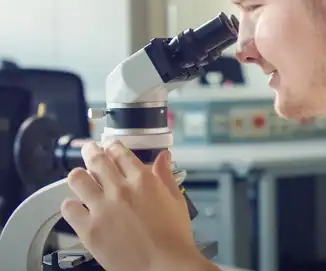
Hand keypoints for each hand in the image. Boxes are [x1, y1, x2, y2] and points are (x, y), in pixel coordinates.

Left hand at [60, 140, 207, 270]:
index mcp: (143, 180)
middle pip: (97, 160)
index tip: (110, 147)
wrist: (163, 266)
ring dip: (79, 175)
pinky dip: (71, 205)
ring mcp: (101, 208)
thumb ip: (166, 176)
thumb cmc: (174, 237)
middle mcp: (120, 189)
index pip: (120, 153)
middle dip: (91, 151)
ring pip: (78, 179)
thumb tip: (163, 156)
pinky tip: (76, 206)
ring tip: (80, 178)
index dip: (113, 147)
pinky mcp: (88, 228)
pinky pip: (69, 208)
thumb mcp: (176, 201)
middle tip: (89, 150)